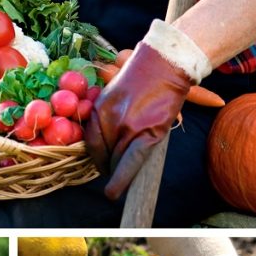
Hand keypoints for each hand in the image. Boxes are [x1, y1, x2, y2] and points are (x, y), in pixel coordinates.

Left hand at [85, 41, 192, 200]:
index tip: (103, 166)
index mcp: (99, 110)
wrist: (164, 64)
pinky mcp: (148, 133)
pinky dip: (123, 178)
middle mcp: (110, 120)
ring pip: (117, 161)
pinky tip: (115, 191)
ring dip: (118, 175)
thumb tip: (111, 141)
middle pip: (104, 155)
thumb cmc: (143, 76)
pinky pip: (132, 162)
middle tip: (115, 173)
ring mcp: (128, 127)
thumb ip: (109, 117)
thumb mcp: (115, 94)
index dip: (97, 159)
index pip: (92, 144)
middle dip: (109, 166)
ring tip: (120, 185)